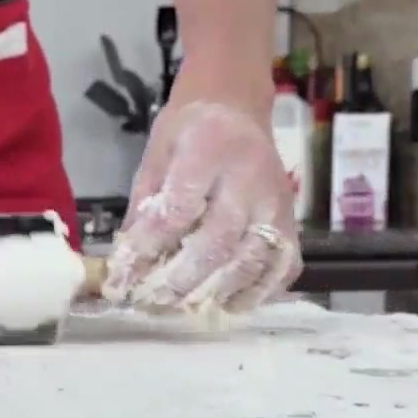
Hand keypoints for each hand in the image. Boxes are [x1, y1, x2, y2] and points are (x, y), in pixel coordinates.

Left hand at [102, 92, 300, 313]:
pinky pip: (282, 267)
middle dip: (182, 278)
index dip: (149, 247)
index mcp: (209, 148)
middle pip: (219, 239)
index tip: (124, 275)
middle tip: (153, 300)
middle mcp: (250, 176)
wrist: (237, 109)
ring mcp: (277, 202)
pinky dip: (256, 293)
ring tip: (183, 308)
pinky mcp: (293, 222)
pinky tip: (226, 304)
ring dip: (215, 292)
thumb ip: (143, 207)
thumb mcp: (156, 157)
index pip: (179, 208)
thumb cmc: (189, 134)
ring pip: (252, 259)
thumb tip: (126, 263)